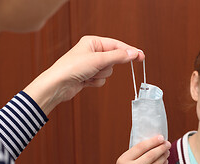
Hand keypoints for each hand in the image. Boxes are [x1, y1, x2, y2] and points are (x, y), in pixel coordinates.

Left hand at [23, 35, 144, 114]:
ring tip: (88, 74)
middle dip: (107, 66)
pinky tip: (85, 81)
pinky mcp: (89, 76)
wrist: (58, 85)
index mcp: (93, 42)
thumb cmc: (72, 68)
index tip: (141, 57)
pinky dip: (96, 82)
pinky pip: (102, 79)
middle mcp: (92, 52)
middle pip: (113, 60)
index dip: (130, 51)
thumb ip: (118, 56)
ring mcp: (91, 65)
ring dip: (100, 75)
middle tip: (98, 68)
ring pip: (108, 71)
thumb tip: (133, 53)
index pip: (117, 45)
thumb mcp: (98, 60)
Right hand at [105, 135, 170, 163]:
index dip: (153, 141)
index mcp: (123, 161)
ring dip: (164, 156)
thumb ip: (135, 154)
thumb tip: (153, 142)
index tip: (161, 137)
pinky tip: (165, 161)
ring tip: (166, 151)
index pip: (141, 147)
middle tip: (167, 143)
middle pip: (151, 155)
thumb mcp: (122, 163)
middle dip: (162, 147)